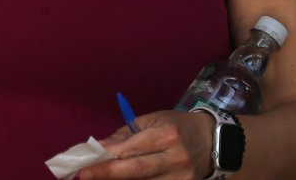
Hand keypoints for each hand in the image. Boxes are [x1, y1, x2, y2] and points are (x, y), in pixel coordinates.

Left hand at [78, 109, 214, 178]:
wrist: (212, 141)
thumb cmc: (176, 126)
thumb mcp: (151, 121)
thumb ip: (124, 136)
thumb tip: (98, 149)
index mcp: (166, 135)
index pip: (132, 148)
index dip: (107, 156)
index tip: (85, 161)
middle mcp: (175, 158)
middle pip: (137, 171)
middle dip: (107, 174)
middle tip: (83, 175)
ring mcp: (181, 177)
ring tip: (96, 179)